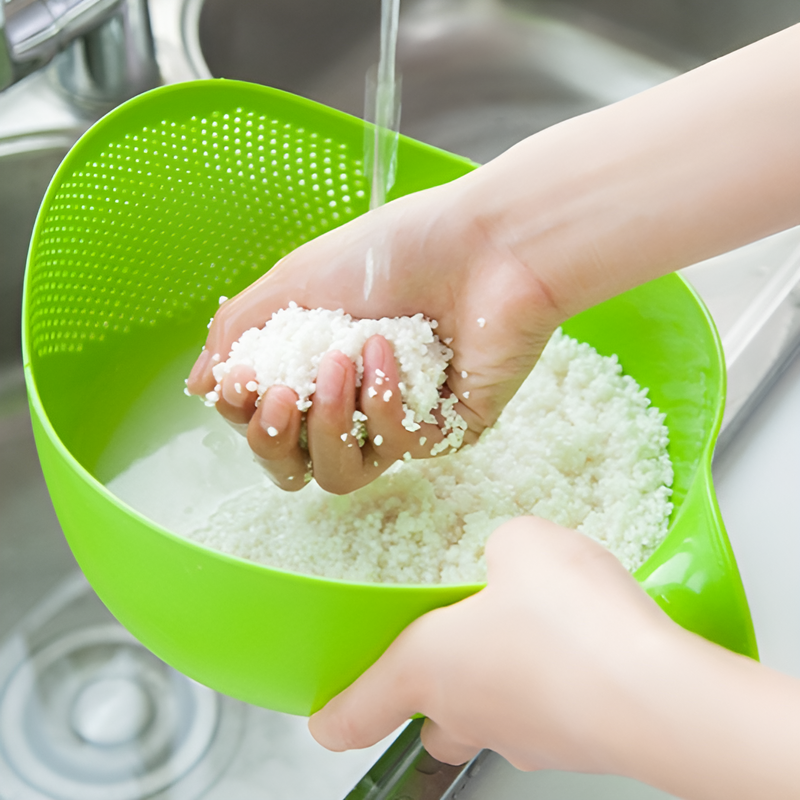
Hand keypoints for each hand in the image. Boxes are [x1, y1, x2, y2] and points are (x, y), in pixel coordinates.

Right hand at [186, 179, 562, 492]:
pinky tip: (393, 352)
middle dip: (275, 438)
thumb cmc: (397, 249)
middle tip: (282, 393)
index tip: (242, 380)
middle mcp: (357, 403)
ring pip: (342, 473)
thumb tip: (199, 388)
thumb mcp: (298, 282)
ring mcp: (402, 422)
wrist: (486, 242)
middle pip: (296, 466)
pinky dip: (386, 401)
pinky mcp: (448, 430)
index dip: (245, 416)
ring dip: (331, 421)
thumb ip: (240, 333)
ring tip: (343, 361)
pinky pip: (400, 449)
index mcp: (317, 367)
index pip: (266, 423)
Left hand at [309, 517, 799, 799]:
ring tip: (535, 629)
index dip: (334, 716)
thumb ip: (501, 547)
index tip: (323, 719)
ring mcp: (525, 738)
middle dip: (434, 689)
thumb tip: (510, 557)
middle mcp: (469, 714)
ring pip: (491, 718)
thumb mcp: (521, 544)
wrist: (657, 693)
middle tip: (456, 643)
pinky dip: (554, 682)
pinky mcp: (577, 744)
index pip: (356, 713)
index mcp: (429, 668)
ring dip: (501, 680)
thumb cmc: (568, 623)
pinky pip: (549, 712)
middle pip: (430, 720)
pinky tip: (583, 643)